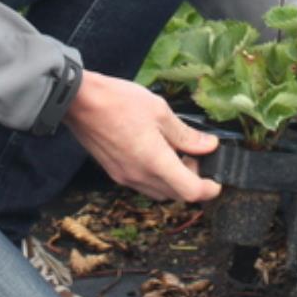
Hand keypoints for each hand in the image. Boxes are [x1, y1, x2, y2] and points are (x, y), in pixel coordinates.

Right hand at [62, 70, 220, 204]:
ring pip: (159, 191)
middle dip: (192, 180)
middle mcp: (140, 176)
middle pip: (176, 194)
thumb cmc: (118, 102)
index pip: (190, 191)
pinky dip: (156, 176)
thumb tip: (209, 146)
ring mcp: (125, 177)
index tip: (217, 180)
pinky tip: (155, 153)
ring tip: (175, 153)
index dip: (209, 190)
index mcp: (155, 161)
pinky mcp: (114, 172)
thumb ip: (186, 134)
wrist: (79, 102)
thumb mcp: (160, 111)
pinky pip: (143, 184)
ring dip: (173, 180)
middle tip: (196, 156)